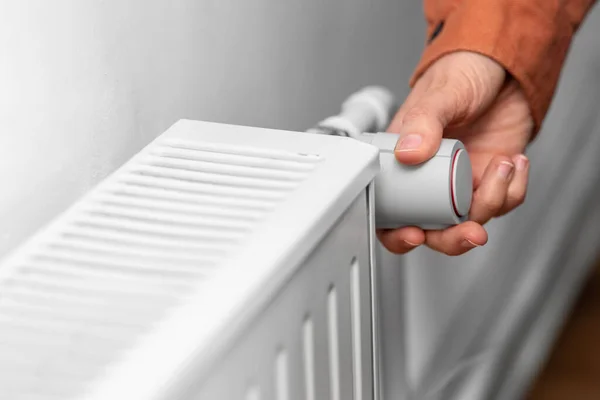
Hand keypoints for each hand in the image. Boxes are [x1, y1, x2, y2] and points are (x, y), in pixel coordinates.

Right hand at [378, 51, 533, 255]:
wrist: (505, 67)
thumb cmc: (461, 73)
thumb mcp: (439, 94)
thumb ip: (423, 122)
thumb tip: (410, 153)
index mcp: (404, 163)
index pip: (391, 211)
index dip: (397, 232)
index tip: (414, 234)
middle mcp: (431, 179)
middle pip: (431, 230)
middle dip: (451, 238)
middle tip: (469, 232)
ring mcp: (462, 181)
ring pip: (470, 219)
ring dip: (492, 201)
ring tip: (502, 166)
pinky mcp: (491, 179)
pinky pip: (504, 201)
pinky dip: (514, 189)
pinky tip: (514, 161)